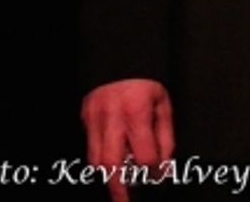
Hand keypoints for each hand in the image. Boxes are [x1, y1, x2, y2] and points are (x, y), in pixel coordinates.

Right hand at [81, 78, 173, 201]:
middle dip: (119, 188)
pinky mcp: (84, 119)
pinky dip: (100, 163)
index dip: (153, 171)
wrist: (120, 60)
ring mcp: (94, 118)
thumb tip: (164, 168)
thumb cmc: (146, 85)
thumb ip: (165, 138)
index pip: (144, 154)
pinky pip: (90, 150)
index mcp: (136, 110)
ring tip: (119, 191)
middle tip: (126, 201)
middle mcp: (112, 116)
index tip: (158, 177)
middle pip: (111, 163)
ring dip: (108, 178)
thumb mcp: (163, 106)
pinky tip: (111, 169)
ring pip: (95, 161)